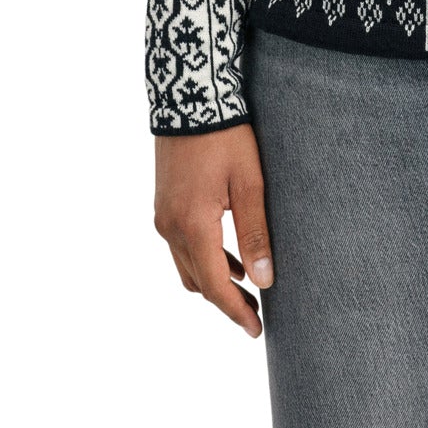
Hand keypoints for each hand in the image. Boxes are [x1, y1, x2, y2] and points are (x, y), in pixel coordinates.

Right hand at [154, 123, 272, 338]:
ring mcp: (162, 216)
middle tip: (256, 314)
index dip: (236, 311)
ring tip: (247, 288)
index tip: (256, 331)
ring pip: (187, 266)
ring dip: (214, 281)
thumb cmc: (225, 136)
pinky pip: (181, 247)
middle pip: (198, 281)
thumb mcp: (249, 183)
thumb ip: (255, 234)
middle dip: (226, 301)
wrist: (189, 96)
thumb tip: (265, 280)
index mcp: (192, 225)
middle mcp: (170, 227)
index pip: (214, 285)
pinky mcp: (163, 204)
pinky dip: (203, 259)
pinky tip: (227, 257)